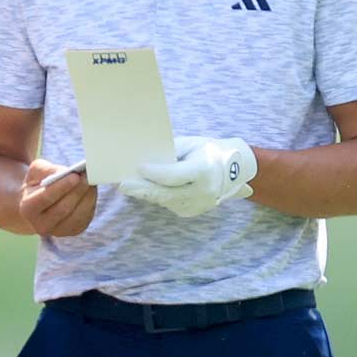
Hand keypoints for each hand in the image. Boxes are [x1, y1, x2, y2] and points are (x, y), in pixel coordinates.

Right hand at [19, 159, 97, 236]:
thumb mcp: (36, 172)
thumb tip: (68, 172)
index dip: (62, 187)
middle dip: (78, 191)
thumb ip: (48, 170)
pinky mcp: (73, 231)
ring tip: (92, 181)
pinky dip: (91, 203)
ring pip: (77, 215)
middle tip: (88, 176)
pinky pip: (85, 218)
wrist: (39, 205)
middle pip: (64, 208)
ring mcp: (58, 231)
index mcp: (27, 209)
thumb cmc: (38, 184)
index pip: (46, 198)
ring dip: (87, 197)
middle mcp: (41, 225)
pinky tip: (91, 191)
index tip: (75, 176)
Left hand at [118, 135, 256, 217]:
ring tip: (128, 186)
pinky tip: (142, 190)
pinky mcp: (192, 212)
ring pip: (166, 201)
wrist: (232, 170)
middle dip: (143, 189)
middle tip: (123, 185)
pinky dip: (156, 197)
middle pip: (168, 193)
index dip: (156, 173)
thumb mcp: (190, 145)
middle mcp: (204, 191)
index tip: (139, 167)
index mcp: (205, 171)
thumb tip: (144, 156)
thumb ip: (169, 151)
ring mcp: (199, 205)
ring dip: (145, 194)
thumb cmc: (206, 151)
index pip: (175, 175)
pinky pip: (169, 204)